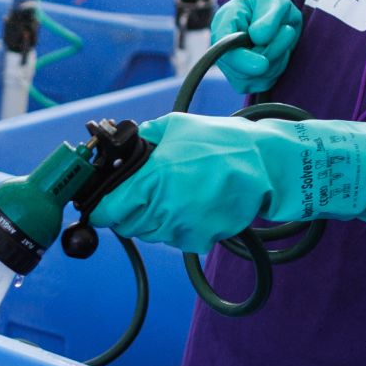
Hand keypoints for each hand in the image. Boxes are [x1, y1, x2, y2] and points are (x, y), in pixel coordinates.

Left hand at [86, 113, 278, 254]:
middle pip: (127, 225)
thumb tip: (119, 143)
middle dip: (127, 212)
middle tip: (141, 195)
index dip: (101, 208)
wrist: (264, 164)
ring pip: (151, 233)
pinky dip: (177, 228)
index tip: (101, 204)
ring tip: (173, 195)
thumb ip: (143, 137)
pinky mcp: (201, 239)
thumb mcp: (175, 126)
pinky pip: (176, 240)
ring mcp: (183, 228)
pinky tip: (192, 206)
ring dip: (153, 220)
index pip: (108, 210)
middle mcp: (165, 208)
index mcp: (153, 179)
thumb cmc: (221, 141)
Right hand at [210, 0, 303, 94]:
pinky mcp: (246, 80)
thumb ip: (269, 17)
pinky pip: (264, 82)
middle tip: (288, 30)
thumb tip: (258, 38)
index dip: (241, 60)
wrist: (276, 17)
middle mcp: (222, 49)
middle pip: (241, 69)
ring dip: (278, 58)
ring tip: (284, 34)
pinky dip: (278, 66)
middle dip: (271, 53)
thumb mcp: (275, 0)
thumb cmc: (270, 6)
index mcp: (223, 24)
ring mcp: (232, 68)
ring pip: (255, 78)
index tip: (262, 65)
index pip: (223, 49)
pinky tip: (279, 50)